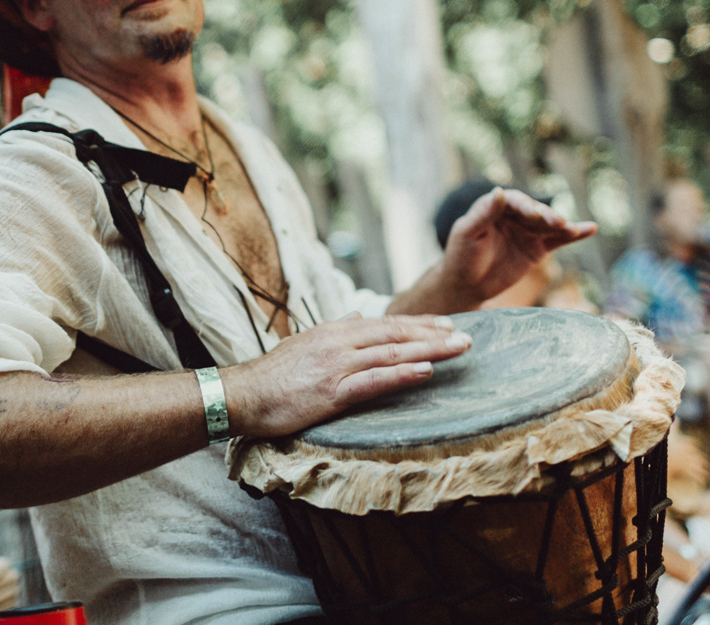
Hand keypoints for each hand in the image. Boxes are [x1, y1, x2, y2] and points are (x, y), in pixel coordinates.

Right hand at [222, 314, 470, 438]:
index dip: (418, 324)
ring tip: (458, 348)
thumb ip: (335, 329)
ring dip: (429, 349)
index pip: (385, 324)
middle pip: (396, 334)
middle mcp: (340, 343)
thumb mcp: (304, 343)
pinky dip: (401, 374)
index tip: (446, 324)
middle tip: (467, 334)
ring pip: (392, 353)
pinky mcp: (332, 392)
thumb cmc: (272, 374)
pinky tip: (425, 370)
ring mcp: (337, 366)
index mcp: (335, 331)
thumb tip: (357, 315)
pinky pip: (374, 381)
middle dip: (433, 333)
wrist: (242, 394)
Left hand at [440, 188, 595, 306]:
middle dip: (545, 216)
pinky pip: (558, 240)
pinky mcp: (537, 248)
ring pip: (548, 225)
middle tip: (555, 222)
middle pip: (534, 212)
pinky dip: (574, 235)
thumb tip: (498, 191)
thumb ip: (483, 214)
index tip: (532, 214)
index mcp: (494, 206)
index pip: (513, 201)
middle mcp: (514, 215)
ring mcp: (527, 231)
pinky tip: (590, 228)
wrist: (466, 283)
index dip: (524, 206)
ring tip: (571, 228)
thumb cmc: (461, 255)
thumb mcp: (467, 233)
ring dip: (562, 225)